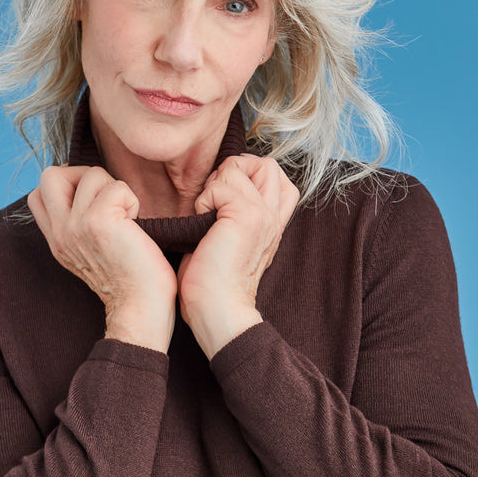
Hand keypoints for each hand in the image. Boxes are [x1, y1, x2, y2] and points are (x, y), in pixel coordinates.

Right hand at [27, 164, 177, 312]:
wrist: (140, 309)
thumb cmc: (130, 282)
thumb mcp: (91, 253)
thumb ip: (80, 225)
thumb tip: (89, 189)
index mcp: (57, 240)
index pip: (38, 193)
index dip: (67, 186)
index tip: (92, 203)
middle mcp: (60, 233)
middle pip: (50, 175)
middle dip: (83, 175)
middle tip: (106, 200)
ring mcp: (75, 227)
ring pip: (91, 174)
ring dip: (116, 190)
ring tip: (126, 219)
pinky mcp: (98, 222)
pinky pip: (117, 187)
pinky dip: (132, 200)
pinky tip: (136, 225)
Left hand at [177, 154, 299, 328]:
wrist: (218, 312)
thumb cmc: (213, 285)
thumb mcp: (230, 244)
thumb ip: (234, 216)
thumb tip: (216, 188)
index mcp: (273, 225)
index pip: (278, 179)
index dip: (250, 175)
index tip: (225, 198)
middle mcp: (274, 217)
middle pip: (267, 164)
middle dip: (234, 169)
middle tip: (215, 198)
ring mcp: (263, 215)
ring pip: (240, 167)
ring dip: (214, 186)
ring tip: (206, 215)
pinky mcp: (247, 215)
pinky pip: (220, 185)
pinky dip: (203, 200)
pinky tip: (200, 225)